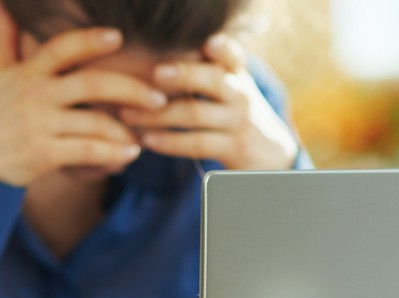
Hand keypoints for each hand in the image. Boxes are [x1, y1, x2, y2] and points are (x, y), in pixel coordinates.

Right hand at [0, 0, 166, 185]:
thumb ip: (4, 37)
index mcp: (28, 73)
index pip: (62, 48)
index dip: (90, 40)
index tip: (119, 36)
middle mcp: (35, 96)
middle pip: (91, 84)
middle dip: (131, 89)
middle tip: (159, 98)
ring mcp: (39, 125)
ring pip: (94, 124)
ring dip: (125, 130)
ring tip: (144, 133)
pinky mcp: (42, 154)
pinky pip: (87, 152)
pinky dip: (112, 154)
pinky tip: (129, 154)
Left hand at [120, 35, 298, 170]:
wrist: (270, 153)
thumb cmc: (234, 113)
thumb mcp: (230, 87)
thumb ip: (204, 70)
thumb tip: (156, 58)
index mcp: (235, 74)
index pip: (231, 55)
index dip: (222, 48)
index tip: (208, 43)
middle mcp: (240, 94)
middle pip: (213, 79)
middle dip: (184, 74)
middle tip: (155, 72)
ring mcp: (238, 121)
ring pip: (196, 113)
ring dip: (158, 115)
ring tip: (128, 114)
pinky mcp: (233, 148)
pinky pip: (197, 143)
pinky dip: (169, 141)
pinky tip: (147, 140)